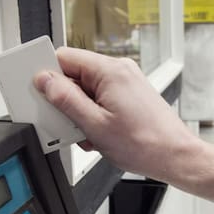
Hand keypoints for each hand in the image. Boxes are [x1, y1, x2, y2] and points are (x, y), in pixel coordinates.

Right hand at [33, 47, 200, 182]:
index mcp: (110, 71)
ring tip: (90, 135)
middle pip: (75, 75)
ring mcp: (127, 83)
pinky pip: (102, 100)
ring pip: (88, 90)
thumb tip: (44, 80)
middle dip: (66, 101)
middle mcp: (120, 71)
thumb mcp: (94, 125)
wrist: (175, 156)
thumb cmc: (145, 144)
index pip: (64, 57)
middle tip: (66, 123)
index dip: (47, 75)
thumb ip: (65, 100)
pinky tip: (99, 136)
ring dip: (81, 113)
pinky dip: (95, 117)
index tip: (38, 93)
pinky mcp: (131, 96)